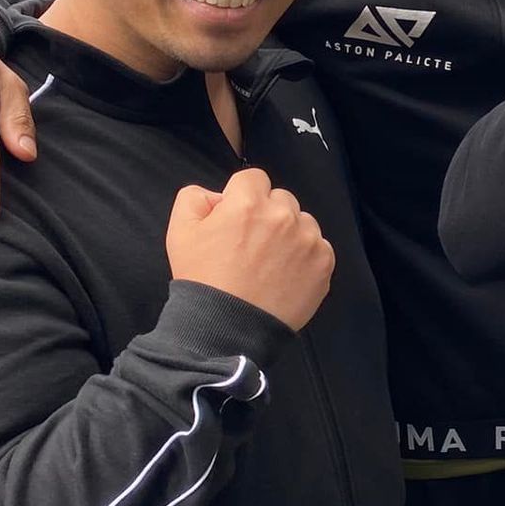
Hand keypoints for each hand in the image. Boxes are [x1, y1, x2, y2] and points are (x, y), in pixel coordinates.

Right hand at [165, 168, 334, 331]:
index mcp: (248, 203)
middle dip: (268, 214)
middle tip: (252, 244)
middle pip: (281, 198)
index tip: (237, 220)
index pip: (253, 179)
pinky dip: (306, 257)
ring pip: (303, 222)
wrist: (227, 326)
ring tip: (270, 262)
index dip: (242, 197)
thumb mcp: (180, 232)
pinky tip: (286, 275)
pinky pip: (319, 247)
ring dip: (290, 234)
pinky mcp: (324, 263)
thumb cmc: (203, 279)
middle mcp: (283, 215)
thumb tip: (218, 195)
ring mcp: (308, 239)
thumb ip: (194, 198)